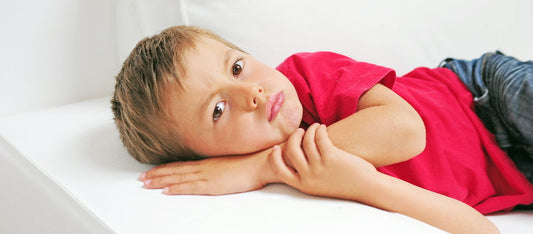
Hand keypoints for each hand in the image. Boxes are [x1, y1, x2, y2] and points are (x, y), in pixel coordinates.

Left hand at [140, 152, 275, 194]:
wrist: (261, 162)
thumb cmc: (251, 162)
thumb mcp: (232, 162)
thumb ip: (221, 166)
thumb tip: (216, 170)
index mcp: (208, 162)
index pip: (182, 165)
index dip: (166, 168)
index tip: (153, 171)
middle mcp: (204, 166)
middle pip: (175, 170)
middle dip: (157, 174)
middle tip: (142, 178)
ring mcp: (207, 175)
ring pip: (178, 178)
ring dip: (160, 180)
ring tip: (146, 184)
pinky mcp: (212, 184)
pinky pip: (190, 187)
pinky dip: (176, 188)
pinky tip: (165, 190)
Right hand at [269, 123, 377, 200]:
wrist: (367, 188)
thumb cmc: (344, 184)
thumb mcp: (320, 184)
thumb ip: (306, 173)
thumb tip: (293, 152)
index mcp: (303, 185)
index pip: (279, 171)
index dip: (274, 158)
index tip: (276, 148)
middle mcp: (309, 177)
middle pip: (291, 151)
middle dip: (293, 137)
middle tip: (300, 131)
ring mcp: (320, 167)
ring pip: (306, 141)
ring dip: (309, 130)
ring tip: (316, 127)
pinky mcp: (332, 157)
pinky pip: (319, 137)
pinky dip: (319, 129)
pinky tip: (323, 128)